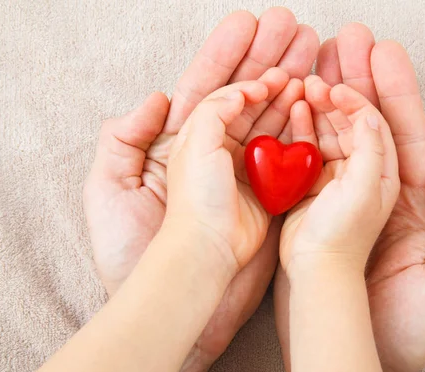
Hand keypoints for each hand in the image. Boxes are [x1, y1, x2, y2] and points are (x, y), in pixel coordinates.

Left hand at [83, 8, 317, 371]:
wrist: (172, 292)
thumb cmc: (135, 245)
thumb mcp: (111, 184)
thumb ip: (128, 135)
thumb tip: (160, 97)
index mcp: (177, 143)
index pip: (207, 85)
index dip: (229, 53)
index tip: (251, 24)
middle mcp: (214, 151)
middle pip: (246, 93)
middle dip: (269, 57)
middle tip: (293, 28)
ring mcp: (244, 171)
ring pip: (271, 115)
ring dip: (290, 82)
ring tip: (312, 51)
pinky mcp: (268, 192)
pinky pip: (288, 150)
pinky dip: (301, 122)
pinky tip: (313, 97)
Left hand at [165, 72, 295, 271]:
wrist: (210, 246)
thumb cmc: (196, 199)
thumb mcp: (194, 144)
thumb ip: (212, 110)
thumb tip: (238, 92)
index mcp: (196, 136)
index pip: (223, 98)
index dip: (246, 83)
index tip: (268, 78)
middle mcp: (220, 150)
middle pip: (249, 110)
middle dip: (270, 90)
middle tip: (292, 75)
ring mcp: (243, 168)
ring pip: (267, 129)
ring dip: (284, 108)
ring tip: (304, 90)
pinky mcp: (264, 186)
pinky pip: (282, 154)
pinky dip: (294, 136)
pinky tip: (308, 121)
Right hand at [279, 79, 399, 371]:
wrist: (359, 355)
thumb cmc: (407, 329)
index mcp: (412, 204)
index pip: (405, 136)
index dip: (395, 92)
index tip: (381, 53)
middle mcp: (377, 194)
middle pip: (366, 124)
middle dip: (357, 79)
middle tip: (342, 39)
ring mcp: (342, 200)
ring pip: (332, 136)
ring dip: (322, 96)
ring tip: (309, 62)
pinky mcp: (312, 212)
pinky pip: (305, 162)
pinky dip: (298, 131)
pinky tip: (290, 105)